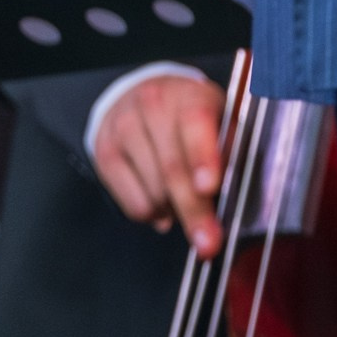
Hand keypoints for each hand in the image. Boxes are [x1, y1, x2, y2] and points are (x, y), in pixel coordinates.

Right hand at [91, 73, 225, 256]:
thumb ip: (232, 151)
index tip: (208, 187)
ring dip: (174, 210)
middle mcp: (150, 105)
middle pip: (171, 168)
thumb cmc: (194, 118)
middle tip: (208, 243)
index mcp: (189, 96)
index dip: (203, 158)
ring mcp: (122, 127)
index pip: (195, 125)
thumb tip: (233, 194)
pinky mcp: (103, 151)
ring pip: (152, 191)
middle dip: (193, 210)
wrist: (143, 94)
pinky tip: (161, 199)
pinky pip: (132, 203)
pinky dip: (153, 213)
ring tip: (183, 200)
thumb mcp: (222, 121)